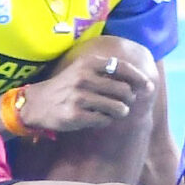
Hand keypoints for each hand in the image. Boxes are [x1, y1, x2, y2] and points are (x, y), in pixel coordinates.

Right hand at [17, 52, 154, 134]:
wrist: (36, 104)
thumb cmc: (66, 86)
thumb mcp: (82, 70)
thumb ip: (106, 71)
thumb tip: (139, 80)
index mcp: (88, 63)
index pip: (122, 67)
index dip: (139, 78)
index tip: (148, 86)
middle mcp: (84, 78)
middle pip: (124, 90)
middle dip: (129, 99)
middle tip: (125, 102)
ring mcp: (79, 97)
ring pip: (118, 107)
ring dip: (120, 111)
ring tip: (115, 112)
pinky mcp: (76, 115)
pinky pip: (104, 120)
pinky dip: (106, 120)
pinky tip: (98, 118)